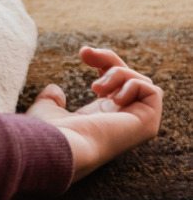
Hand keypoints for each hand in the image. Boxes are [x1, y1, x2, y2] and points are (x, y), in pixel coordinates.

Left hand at [26, 47, 162, 182]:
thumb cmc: (49, 133)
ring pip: (141, 82)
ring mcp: (137, 123)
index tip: (83, 53)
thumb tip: (54, 90)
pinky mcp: (147, 124)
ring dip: (117, 73)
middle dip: (109, 59)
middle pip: (130, 78)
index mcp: (102, 116)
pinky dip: (133, 85)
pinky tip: (115, 98)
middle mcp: (122, 120)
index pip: (115, 84)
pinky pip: (153, 91)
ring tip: (95, 87)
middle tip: (85, 53)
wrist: (61, 147)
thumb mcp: (47, 110)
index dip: (103, 63)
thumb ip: (51, 101)